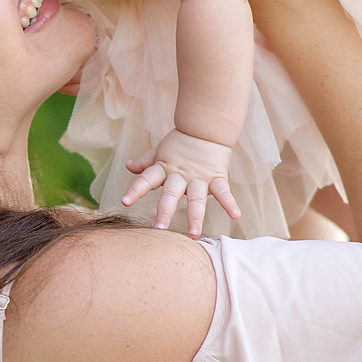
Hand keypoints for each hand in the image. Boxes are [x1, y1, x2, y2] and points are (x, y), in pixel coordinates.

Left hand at [122, 128, 240, 234]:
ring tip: (194, 233)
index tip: (125, 201)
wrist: (206, 127)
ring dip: (195, 216)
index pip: (147, 179)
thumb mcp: (160, 152)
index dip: (136, 190)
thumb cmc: (181, 142)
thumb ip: (145, 162)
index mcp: (164, 168)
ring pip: (196, 198)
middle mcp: (180, 175)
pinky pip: (223, 191)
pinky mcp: (217, 177)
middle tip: (159, 229)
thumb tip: (128, 166)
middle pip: (171, 194)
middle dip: (165, 211)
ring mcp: (199, 177)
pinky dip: (230, 203)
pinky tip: (236, 215)